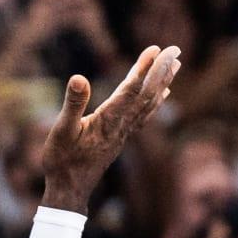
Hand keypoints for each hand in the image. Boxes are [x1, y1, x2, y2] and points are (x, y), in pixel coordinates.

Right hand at [38, 45, 178, 213]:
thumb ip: (73, 104)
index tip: (156, 49)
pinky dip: (156, 101)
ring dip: (163, 83)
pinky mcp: (121, 138)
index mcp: (108, 120)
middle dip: (161, 70)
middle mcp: (121, 126)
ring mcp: (123, 133)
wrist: (70, 189)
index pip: (131, 90)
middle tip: (175, 49)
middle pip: (146, 94)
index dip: (144, 68)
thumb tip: (78, 78)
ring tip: (176, 64)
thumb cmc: (61, 160)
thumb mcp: (61, 130)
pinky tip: (163, 94)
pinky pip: (144, 116)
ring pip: (149, 104)